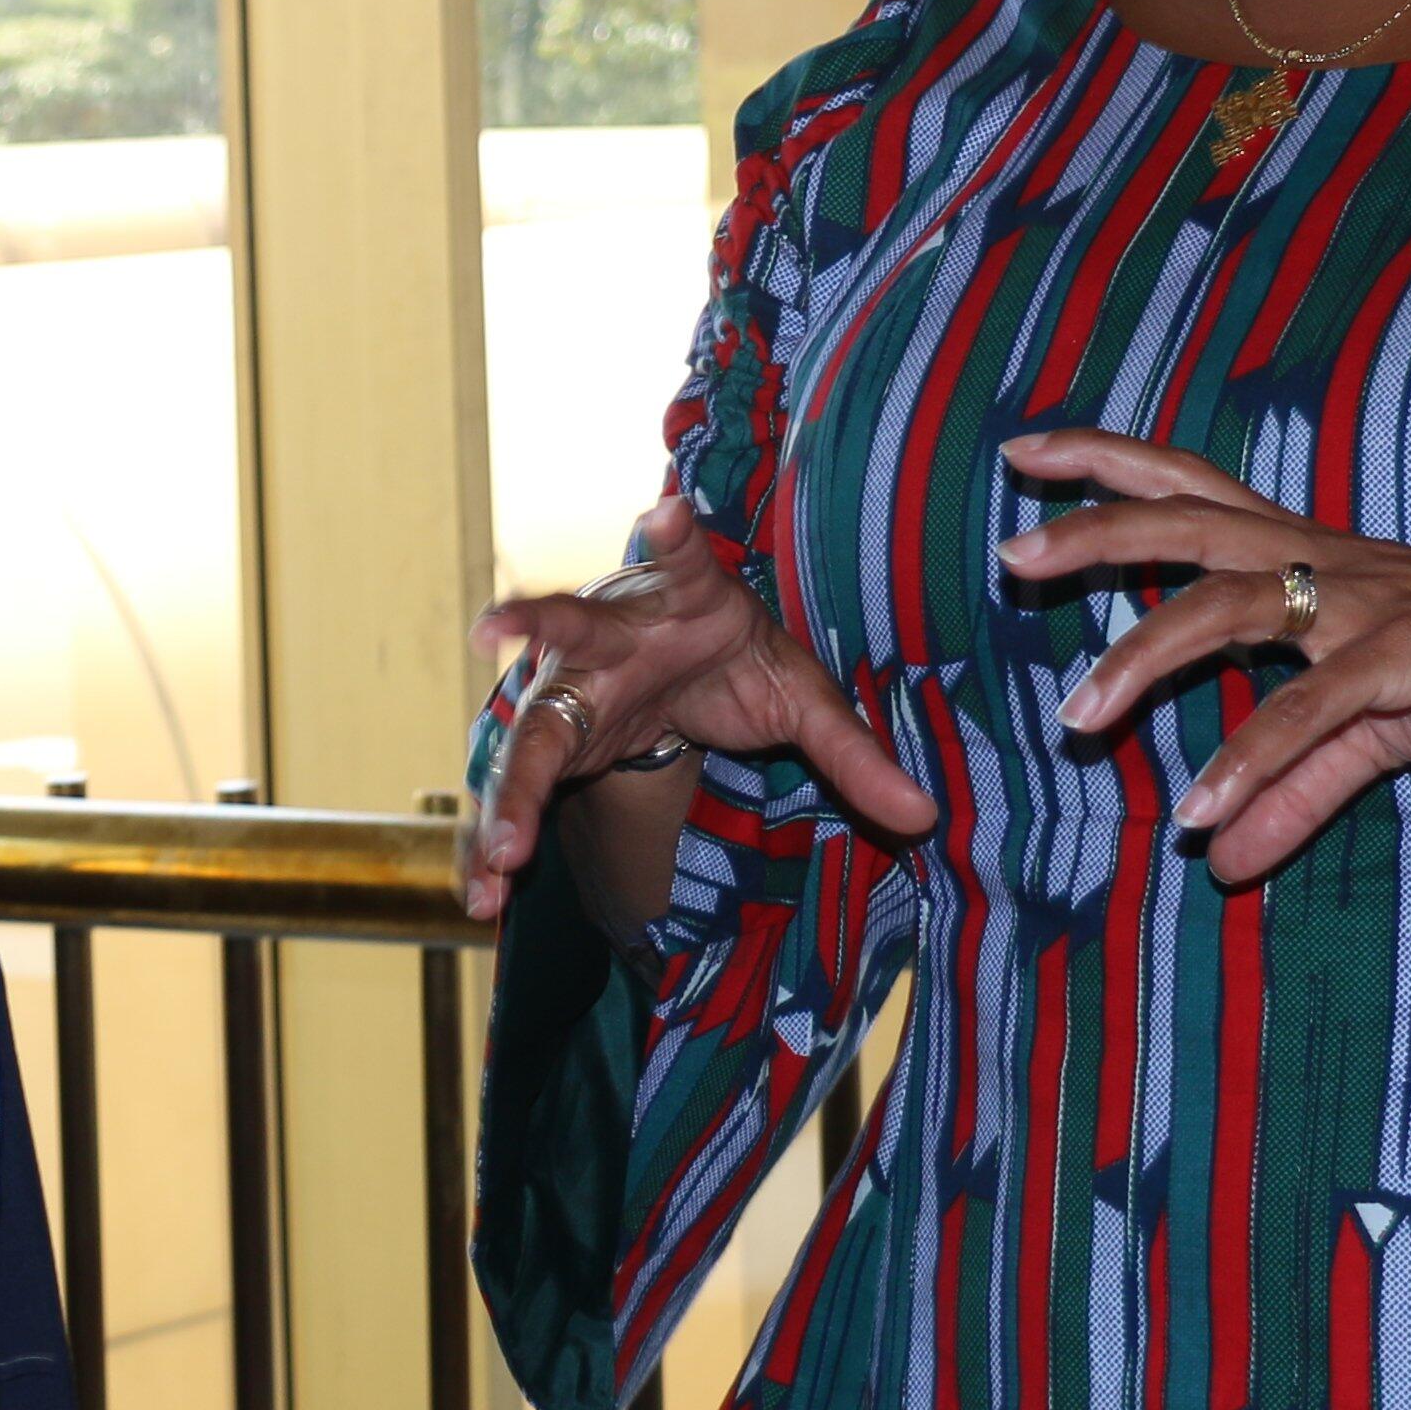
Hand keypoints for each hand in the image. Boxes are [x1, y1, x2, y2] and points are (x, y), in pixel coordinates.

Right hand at [460, 491, 936, 920]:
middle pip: (567, 628)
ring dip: (509, 795)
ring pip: (529, 733)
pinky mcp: (549, 740)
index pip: (684, 561)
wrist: (676, 667)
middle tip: (493, 630)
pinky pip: (519, 791)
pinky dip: (499, 842)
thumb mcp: (799, 700)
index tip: (672, 513)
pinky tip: (484, 896)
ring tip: (499, 859)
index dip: (677, 538)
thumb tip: (925, 817)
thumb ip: (852, 753)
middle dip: (530, 627)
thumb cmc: (733, 661)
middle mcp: (611, 634)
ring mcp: (569, 685)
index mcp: (684, 601)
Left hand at [1005, 429, 1410, 885]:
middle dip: (1097, 533)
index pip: (1193, 489)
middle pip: (1191, 524)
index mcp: (1308, 557)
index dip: (1111, 465)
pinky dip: (1254, 756)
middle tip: (1011, 553)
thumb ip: (1290, 785)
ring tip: (1078, 714)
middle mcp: (1323, 561)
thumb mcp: (1368, 735)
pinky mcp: (1408, 654)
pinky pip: (1313, 707)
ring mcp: (1363, 600)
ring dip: (1146, 658)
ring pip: (1231, 606)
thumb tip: (1222, 857)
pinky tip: (1206, 809)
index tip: (1027, 452)